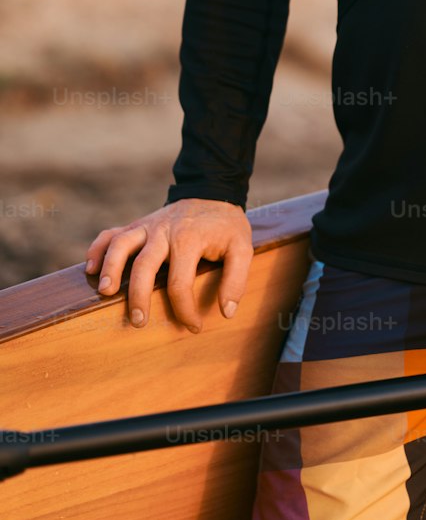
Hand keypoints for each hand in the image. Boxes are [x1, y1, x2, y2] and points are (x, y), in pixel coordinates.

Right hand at [83, 198, 253, 332]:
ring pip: (121, 245)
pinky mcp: (137, 224)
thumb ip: (236, 279)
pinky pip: (111, 234)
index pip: (180, 283)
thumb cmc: (225, 227)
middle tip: (139, 321)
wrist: (211, 193)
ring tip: (105, 292)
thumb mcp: (242, 248)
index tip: (193, 327)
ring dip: (110, 268)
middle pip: (144, 265)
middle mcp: (163, 232)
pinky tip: (89, 269)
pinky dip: (97, 249)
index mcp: (189, 240)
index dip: (185, 310)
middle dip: (139, 296)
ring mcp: (147, 226)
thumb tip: (227, 312)